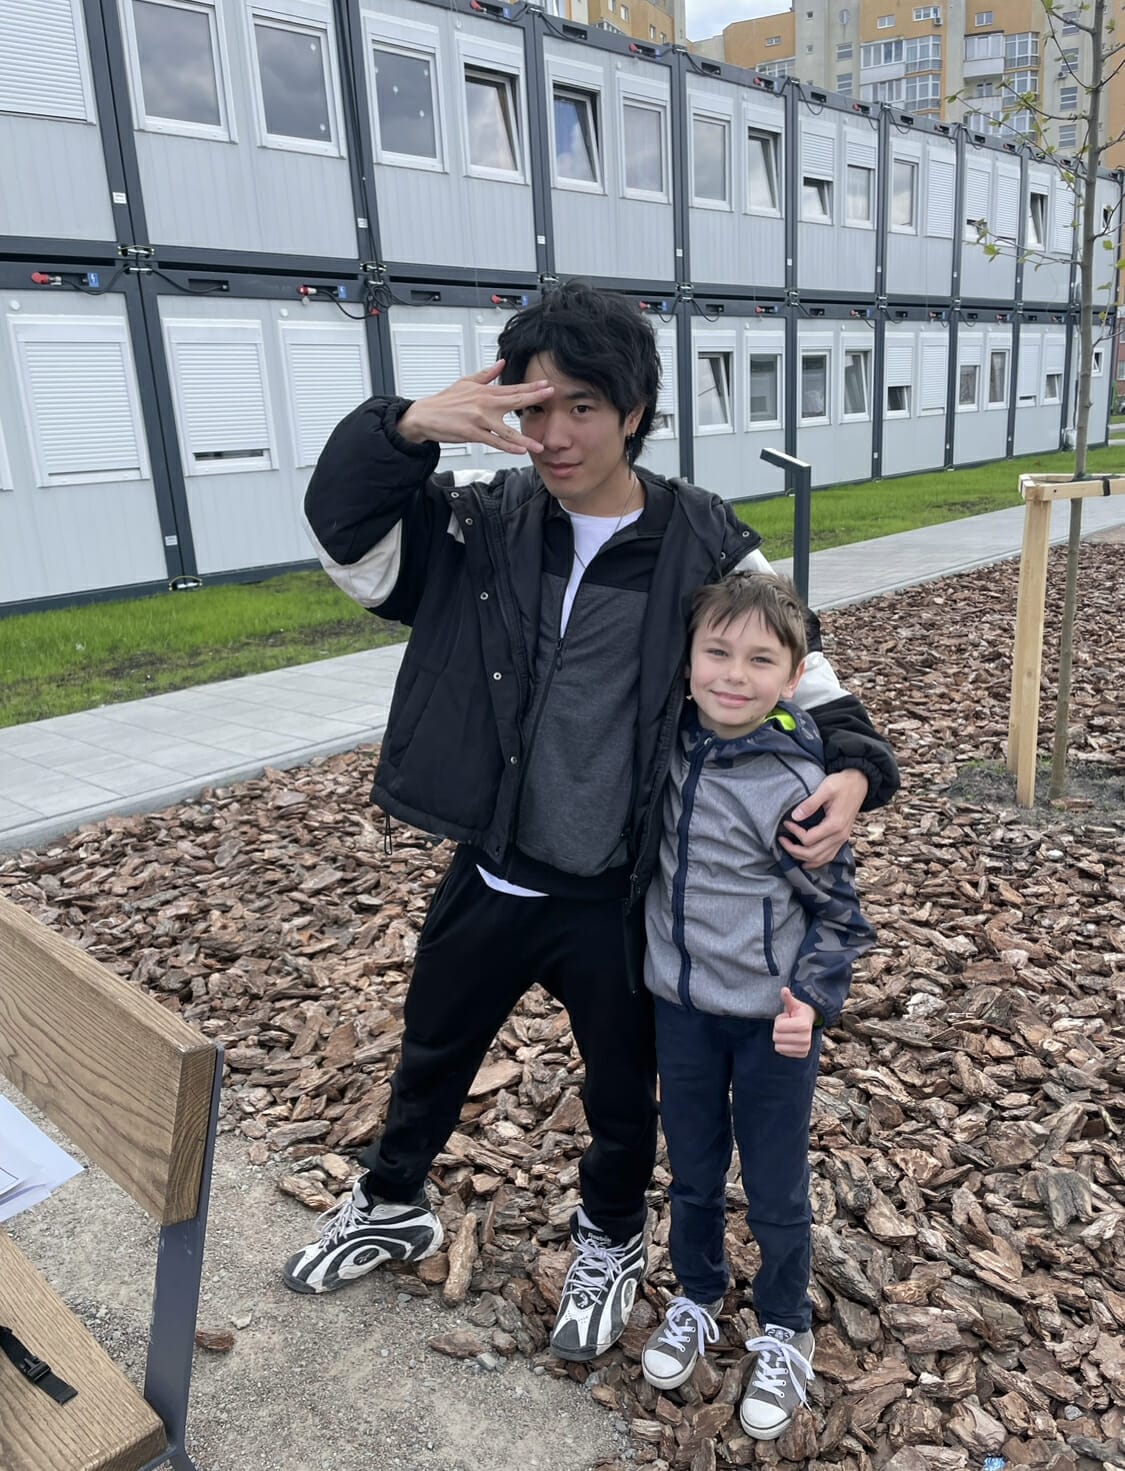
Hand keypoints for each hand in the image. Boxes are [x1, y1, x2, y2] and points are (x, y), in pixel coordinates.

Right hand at [397, 361, 552, 453]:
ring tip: (539, 445)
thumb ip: (487, 374)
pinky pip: (494, 442)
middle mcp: (484, 404)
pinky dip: (507, 447)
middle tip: (551, 396)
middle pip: (514, 401)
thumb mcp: (466, 382)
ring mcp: (479, 420)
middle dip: (534, 398)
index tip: (546, 385)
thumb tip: (501, 363)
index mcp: (484, 391)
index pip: (512, 388)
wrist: (425, 415)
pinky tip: (519, 451)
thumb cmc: (445, 401)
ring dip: (524, 439)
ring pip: (507, 430)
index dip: (531, 387)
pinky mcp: (472, 433)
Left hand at [773, 987, 816, 1058]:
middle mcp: (806, 1039)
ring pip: (778, 1047)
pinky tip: (790, 1039)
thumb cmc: (798, 1012)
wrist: (809, 1022)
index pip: (778, 1027)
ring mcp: (805, 1048)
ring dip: (780, 1038)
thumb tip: (784, 990)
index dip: (779, 1020)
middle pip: (776, 1037)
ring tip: (789, 1031)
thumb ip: (788, 998)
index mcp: (804, 1025)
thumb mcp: (793, 1004)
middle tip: (788, 1025)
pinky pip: (782, 1052)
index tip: (788, 1017)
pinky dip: (783, 1045)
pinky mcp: (802, 1054)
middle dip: (779, 1029)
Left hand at [778, 769, 867, 867]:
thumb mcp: (825, 789)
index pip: (809, 839)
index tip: (786, 823)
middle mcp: (840, 836)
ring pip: (821, 859)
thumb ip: (809, 804)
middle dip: (794, 850)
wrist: (859, 782)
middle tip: (782, 840)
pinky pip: (829, 856)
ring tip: (789, 850)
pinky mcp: (842, 838)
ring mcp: (842, 839)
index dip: (794, 833)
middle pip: (813, 854)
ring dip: (803, 858)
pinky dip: (817, 861)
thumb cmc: (842, 784)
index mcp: (835, 825)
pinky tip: (806, 860)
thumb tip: (795, 816)